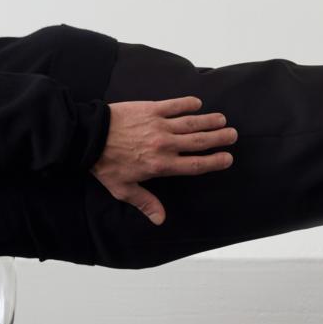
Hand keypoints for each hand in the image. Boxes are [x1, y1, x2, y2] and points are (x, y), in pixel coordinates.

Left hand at [89, 96, 237, 225]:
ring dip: (209, 121)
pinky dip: (187, 103)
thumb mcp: (124, 189)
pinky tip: (197, 103)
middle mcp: (165, 144)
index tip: (227, 158)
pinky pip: (174, 105)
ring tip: (222, 119)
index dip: (214, 162)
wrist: (89, 137)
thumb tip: (160, 220)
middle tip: (233, 135)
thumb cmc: (105, 164)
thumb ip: (145, 202)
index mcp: (161, 165)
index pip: (195, 165)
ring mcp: (159, 125)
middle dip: (218, 138)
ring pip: (191, 123)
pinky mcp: (150, 109)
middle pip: (199, 142)